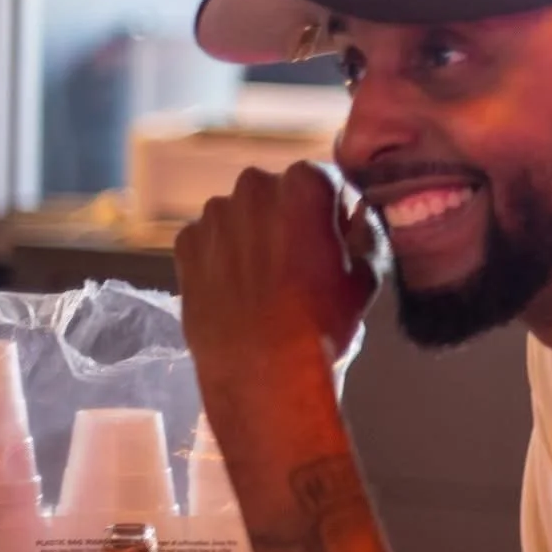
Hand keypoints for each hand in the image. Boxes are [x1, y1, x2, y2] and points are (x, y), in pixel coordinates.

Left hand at [174, 163, 381, 383]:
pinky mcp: (184, 245)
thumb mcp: (366, 279)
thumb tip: (359, 215)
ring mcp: (213, 215)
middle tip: (301, 258)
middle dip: (289, 215)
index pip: (324, 177)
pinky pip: (212, 239)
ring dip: (255, 233)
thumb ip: (366, 234)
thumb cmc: (323, 324)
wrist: (262, 374)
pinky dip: (225, 254)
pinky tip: (240, 289)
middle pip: (277, 191)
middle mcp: (252, 187)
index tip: (337, 232)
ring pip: (242, 214)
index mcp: (303, 185)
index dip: (333, 206)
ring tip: (267, 279)